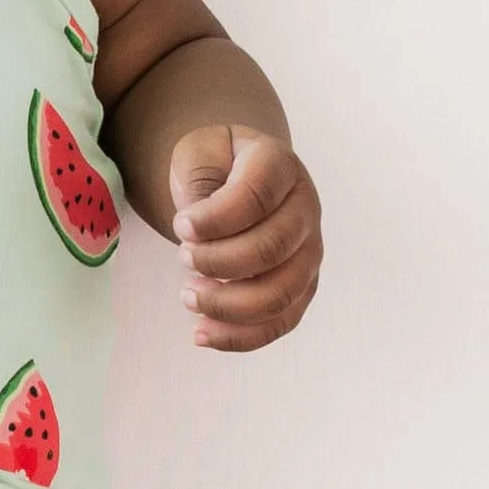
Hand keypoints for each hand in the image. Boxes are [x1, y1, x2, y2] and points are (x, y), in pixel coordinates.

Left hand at [168, 127, 322, 351]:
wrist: (237, 178)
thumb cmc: (216, 164)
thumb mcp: (200, 152)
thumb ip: (200, 180)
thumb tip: (198, 228)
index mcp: (280, 166)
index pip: (257, 195)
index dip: (216, 218)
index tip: (181, 226)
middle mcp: (305, 209)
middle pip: (273, 248)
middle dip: (218, 261)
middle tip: (183, 257)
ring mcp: (308, 252)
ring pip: (281, 294)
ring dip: (228, 304)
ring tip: (188, 295)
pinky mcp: (300, 288)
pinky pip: (279, 323)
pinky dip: (240, 336)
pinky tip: (202, 333)